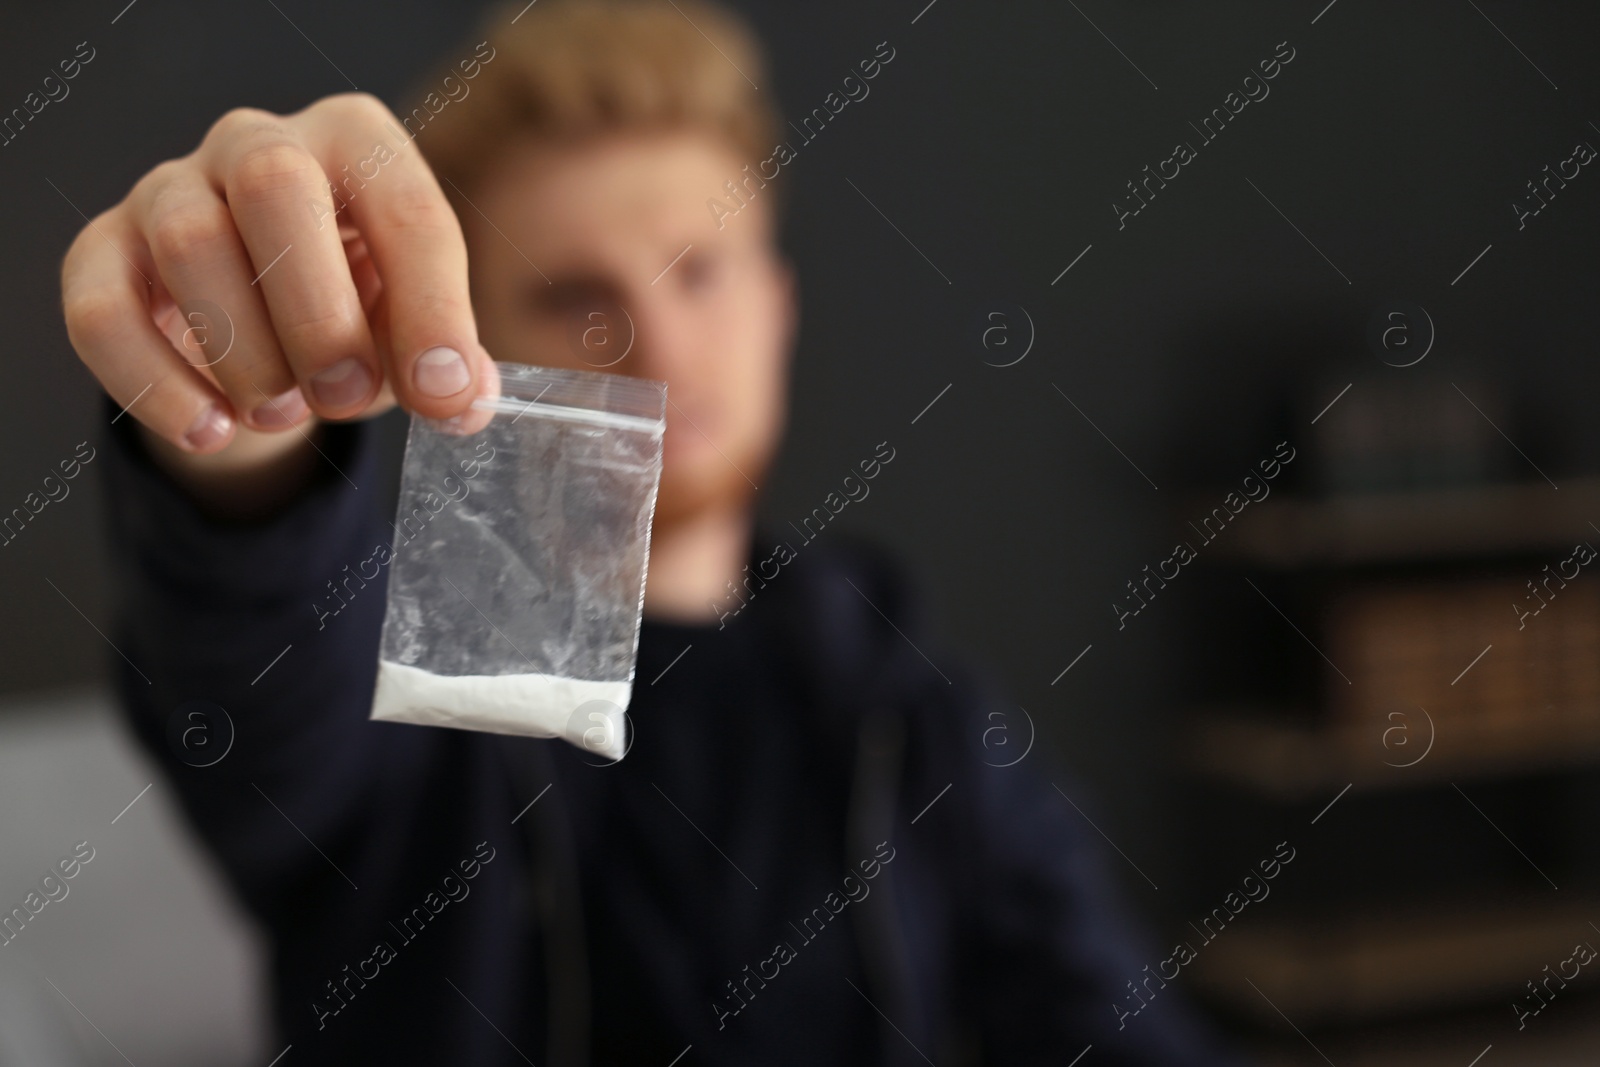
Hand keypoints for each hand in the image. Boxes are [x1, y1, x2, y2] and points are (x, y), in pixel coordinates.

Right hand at [60, 92, 499, 513]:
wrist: (261, 323)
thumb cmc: (354, 308)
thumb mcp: (412, 328)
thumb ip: (446, 361)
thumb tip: (461, 397)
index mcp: (359, 144)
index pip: (406, 208)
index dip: (431, 308)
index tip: (441, 392)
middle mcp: (260, 144)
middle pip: (273, 186)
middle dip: (319, 313)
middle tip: (347, 397)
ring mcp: (170, 188)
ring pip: (189, 243)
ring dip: (245, 351)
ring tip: (284, 415)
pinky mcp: (103, 251)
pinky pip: (104, 310)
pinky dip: (156, 385)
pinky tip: (211, 433)